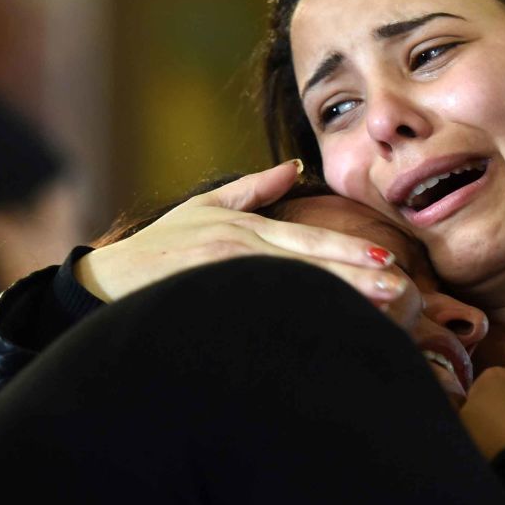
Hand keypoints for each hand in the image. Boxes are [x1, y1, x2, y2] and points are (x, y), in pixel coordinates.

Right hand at [74, 162, 420, 324]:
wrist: (105, 285)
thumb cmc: (162, 245)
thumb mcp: (206, 206)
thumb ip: (253, 189)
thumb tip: (293, 167)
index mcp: (246, 232)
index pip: (310, 243)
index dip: (351, 253)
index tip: (390, 262)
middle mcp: (241, 255)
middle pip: (310, 269)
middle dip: (358, 281)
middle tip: (400, 291)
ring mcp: (227, 284)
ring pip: (293, 294)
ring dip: (338, 305)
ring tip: (378, 315)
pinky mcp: (211, 309)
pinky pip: (263, 317)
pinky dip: (298, 326)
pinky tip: (327, 336)